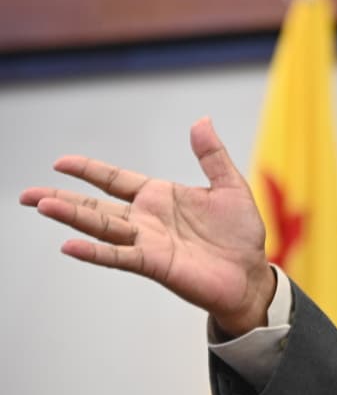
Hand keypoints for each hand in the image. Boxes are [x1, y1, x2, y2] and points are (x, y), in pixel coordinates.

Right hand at [19, 116, 274, 336]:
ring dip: (73, 217)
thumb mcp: (229, 186)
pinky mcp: (155, 264)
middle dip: (62, 198)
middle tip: (27, 195)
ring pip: (102, 227)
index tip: (61, 162)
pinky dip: (95, 251)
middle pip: (97, 205)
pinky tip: (70, 245)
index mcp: (160, 197)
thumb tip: (201, 120)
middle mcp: (147, 219)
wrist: (250, 274)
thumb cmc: (239, 233)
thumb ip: (212, 155)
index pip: (116, 180)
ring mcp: (148, 242)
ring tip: (42, 206)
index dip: (89, 170)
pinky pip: (119, 256)